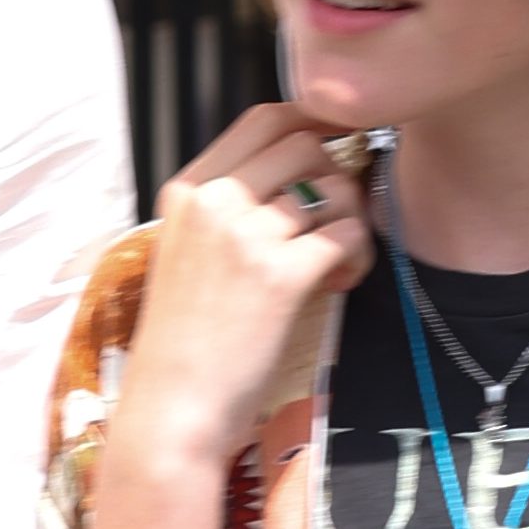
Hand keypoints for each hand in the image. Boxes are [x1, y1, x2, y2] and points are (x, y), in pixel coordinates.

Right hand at [114, 106, 373, 471]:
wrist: (172, 408)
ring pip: (334, 187)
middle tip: (335, 218)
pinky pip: (349, 234)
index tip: (340, 138)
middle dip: (337, 174)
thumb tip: (300, 179)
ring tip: (334, 262)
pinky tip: (337, 283)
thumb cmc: (183, 343)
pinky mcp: (281, 275)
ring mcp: (246, 235)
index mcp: (188, 190)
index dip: (314, 119)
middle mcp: (214, 201)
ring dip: (351, 219)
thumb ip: (228, 211)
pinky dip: (357, 256)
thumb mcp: (188, 255)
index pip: (264, 120)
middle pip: (305, 144)